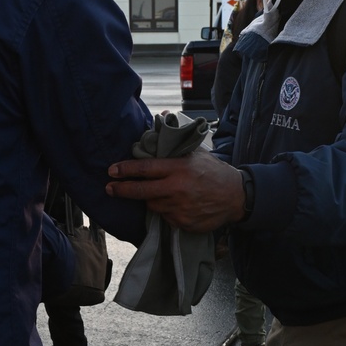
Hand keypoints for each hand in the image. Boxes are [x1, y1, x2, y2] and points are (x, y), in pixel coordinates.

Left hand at [107, 151, 246, 230]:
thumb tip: (160, 121)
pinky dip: (167, 211)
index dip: (125, 170)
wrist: (236, 197)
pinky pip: (166, 218)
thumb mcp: (196, 154)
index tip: (111, 171)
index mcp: (179, 168)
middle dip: (122, 190)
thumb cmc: (214, 172)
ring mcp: (179, 208)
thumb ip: (175, 145)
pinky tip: (178, 205)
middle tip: (109, 188)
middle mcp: (177, 189)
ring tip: (162, 193)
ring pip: (153, 206)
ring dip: (152, 200)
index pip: (145, 168)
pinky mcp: (183, 223)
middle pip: (141, 191)